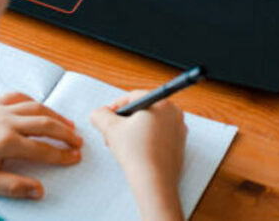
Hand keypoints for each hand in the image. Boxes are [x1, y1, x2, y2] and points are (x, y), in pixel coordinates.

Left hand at [0, 92, 81, 198]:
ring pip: (35, 106)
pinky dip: (33, 101)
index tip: (75, 157)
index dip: (62, 154)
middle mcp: (5, 121)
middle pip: (45, 123)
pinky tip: (41, 108)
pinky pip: (17, 96)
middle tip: (78, 141)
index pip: (42, 149)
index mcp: (5, 142)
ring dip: (54, 115)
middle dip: (65, 132)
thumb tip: (39, 190)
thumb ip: (14, 186)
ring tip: (68, 125)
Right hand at [91, 91, 186, 220]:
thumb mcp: (111, 129)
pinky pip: (159, 135)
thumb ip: (100, 115)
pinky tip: (136, 152)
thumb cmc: (135, 153)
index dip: (116, 106)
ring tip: (121, 144)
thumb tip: (98, 113)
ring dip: (134, 130)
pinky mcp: (180, 145)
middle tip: (112, 133)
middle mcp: (174, 112)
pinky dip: (146, 139)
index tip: (106, 117)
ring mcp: (179, 129)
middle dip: (124, 120)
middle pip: (143, 109)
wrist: (155, 182)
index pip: (133, 96)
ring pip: (151, 123)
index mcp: (161, 102)